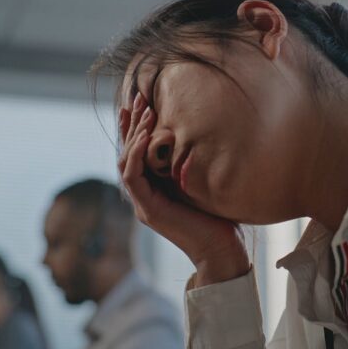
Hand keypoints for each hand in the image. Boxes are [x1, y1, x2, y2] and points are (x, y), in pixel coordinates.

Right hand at [118, 93, 249, 286]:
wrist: (221, 251)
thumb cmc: (219, 220)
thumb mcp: (203, 183)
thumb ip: (191, 165)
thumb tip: (199, 137)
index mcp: (154, 190)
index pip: (136, 153)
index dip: (134, 128)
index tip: (139, 103)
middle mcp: (144, 196)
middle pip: (127, 153)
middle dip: (132, 123)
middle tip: (139, 97)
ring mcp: (143, 203)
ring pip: (126, 162)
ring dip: (133, 134)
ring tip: (144, 109)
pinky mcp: (148, 210)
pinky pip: (133, 176)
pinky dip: (136, 154)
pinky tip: (144, 136)